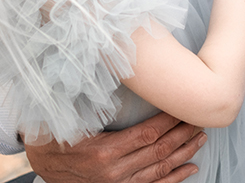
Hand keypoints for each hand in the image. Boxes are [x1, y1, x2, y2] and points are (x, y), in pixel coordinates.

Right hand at [24, 112, 205, 182]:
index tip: (185, 106)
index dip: (170, 120)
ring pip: (160, 169)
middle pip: (159, 150)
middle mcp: (114, 171)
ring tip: (201, 138)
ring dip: (184, 153)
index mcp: (104, 151)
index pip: (148, 133)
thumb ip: (92, 101)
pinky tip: (191, 169)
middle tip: (202, 118)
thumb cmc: (56, 136)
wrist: (42, 166)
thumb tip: (111, 71)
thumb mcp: (69, 118)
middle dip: (183, 133)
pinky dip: (175, 179)